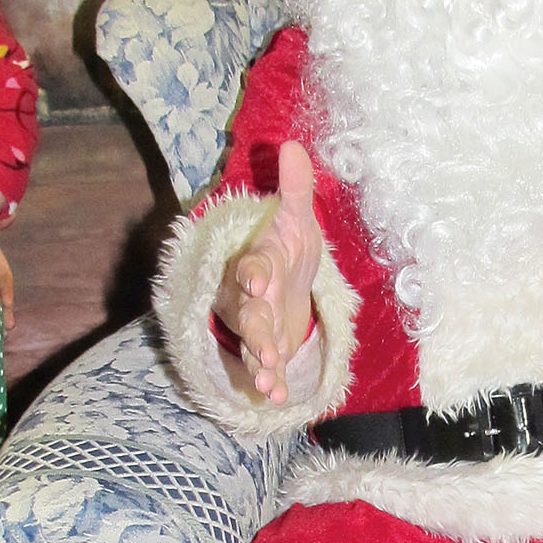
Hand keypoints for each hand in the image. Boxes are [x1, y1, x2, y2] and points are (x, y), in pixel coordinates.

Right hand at [214, 141, 321, 404]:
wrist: (282, 284)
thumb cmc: (287, 249)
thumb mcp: (294, 219)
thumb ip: (295, 188)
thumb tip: (293, 144)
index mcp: (259, 261)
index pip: (252, 265)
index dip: (253, 272)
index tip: (258, 280)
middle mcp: (249, 295)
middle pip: (248, 312)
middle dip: (255, 330)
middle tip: (265, 348)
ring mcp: (253, 324)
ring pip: (251, 342)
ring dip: (259, 361)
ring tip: (267, 380)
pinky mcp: (263, 348)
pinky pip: (262, 367)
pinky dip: (269, 382)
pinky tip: (277, 397)